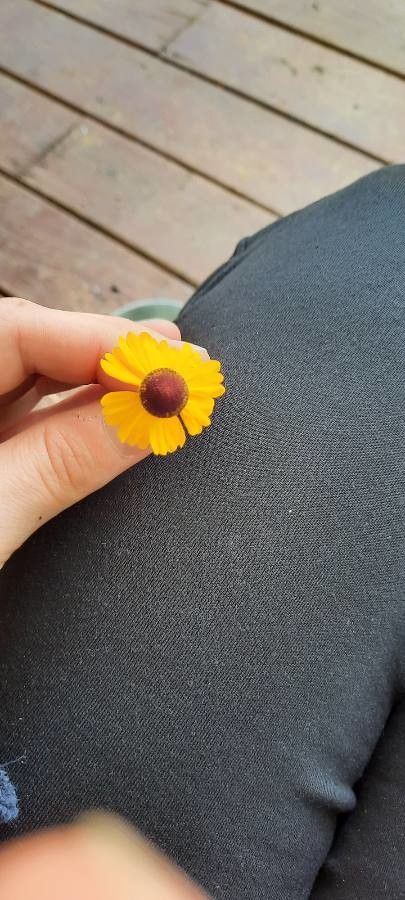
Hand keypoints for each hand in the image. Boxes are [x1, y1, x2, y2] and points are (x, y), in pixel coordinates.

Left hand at [0, 299, 208, 896]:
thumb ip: (59, 463)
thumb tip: (151, 409)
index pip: (13, 333)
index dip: (96, 340)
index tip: (171, 363)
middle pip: (28, 355)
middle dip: (105, 360)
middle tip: (184, 371)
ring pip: (33, 396)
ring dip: (100, 396)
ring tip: (169, 392)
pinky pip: (32, 440)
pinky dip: (79, 436)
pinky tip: (123, 430)